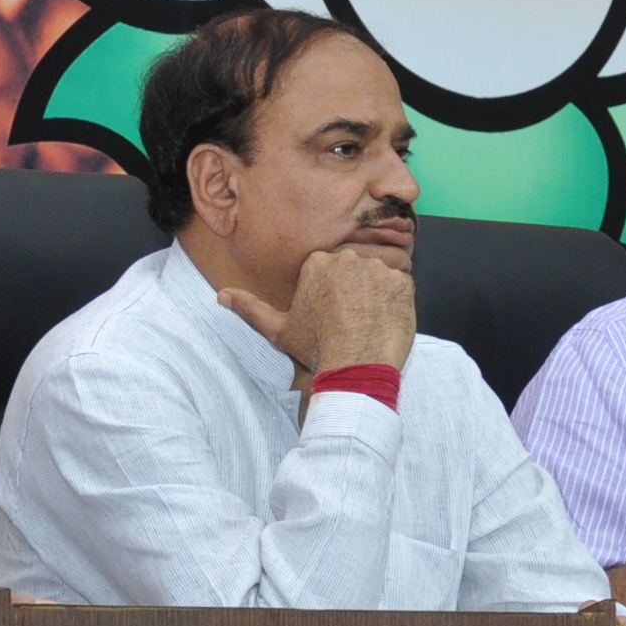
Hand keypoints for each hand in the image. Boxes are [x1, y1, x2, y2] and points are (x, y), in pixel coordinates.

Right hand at [218, 247, 415, 378]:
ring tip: (371, 320)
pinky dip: (398, 302)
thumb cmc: (318, 348)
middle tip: (356, 318)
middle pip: (357, 268)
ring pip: (381, 275)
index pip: (332, 269)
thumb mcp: (278, 329)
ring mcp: (377, 267)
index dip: (336, 292)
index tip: (336, 312)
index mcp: (318, 263)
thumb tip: (222, 295)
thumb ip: (251, 308)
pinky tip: (387, 320)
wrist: (356, 366)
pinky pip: (403, 285)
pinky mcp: (402, 281)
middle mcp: (347, 258)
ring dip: (379, 294)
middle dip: (358, 289)